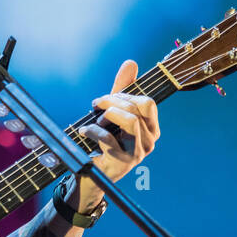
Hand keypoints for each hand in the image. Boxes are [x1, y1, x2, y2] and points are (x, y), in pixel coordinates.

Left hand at [78, 59, 160, 184]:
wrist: (93, 174)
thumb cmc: (106, 141)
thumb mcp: (113, 113)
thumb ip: (122, 89)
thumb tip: (131, 62)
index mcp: (152, 128)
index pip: (147, 103)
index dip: (124, 95)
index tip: (106, 99)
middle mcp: (150, 141)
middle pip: (137, 109)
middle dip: (112, 101)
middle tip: (96, 105)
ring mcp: (138, 153)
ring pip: (130, 121)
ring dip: (108, 115)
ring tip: (95, 120)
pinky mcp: (122, 162)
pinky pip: (108, 138)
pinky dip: (92, 130)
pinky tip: (84, 131)